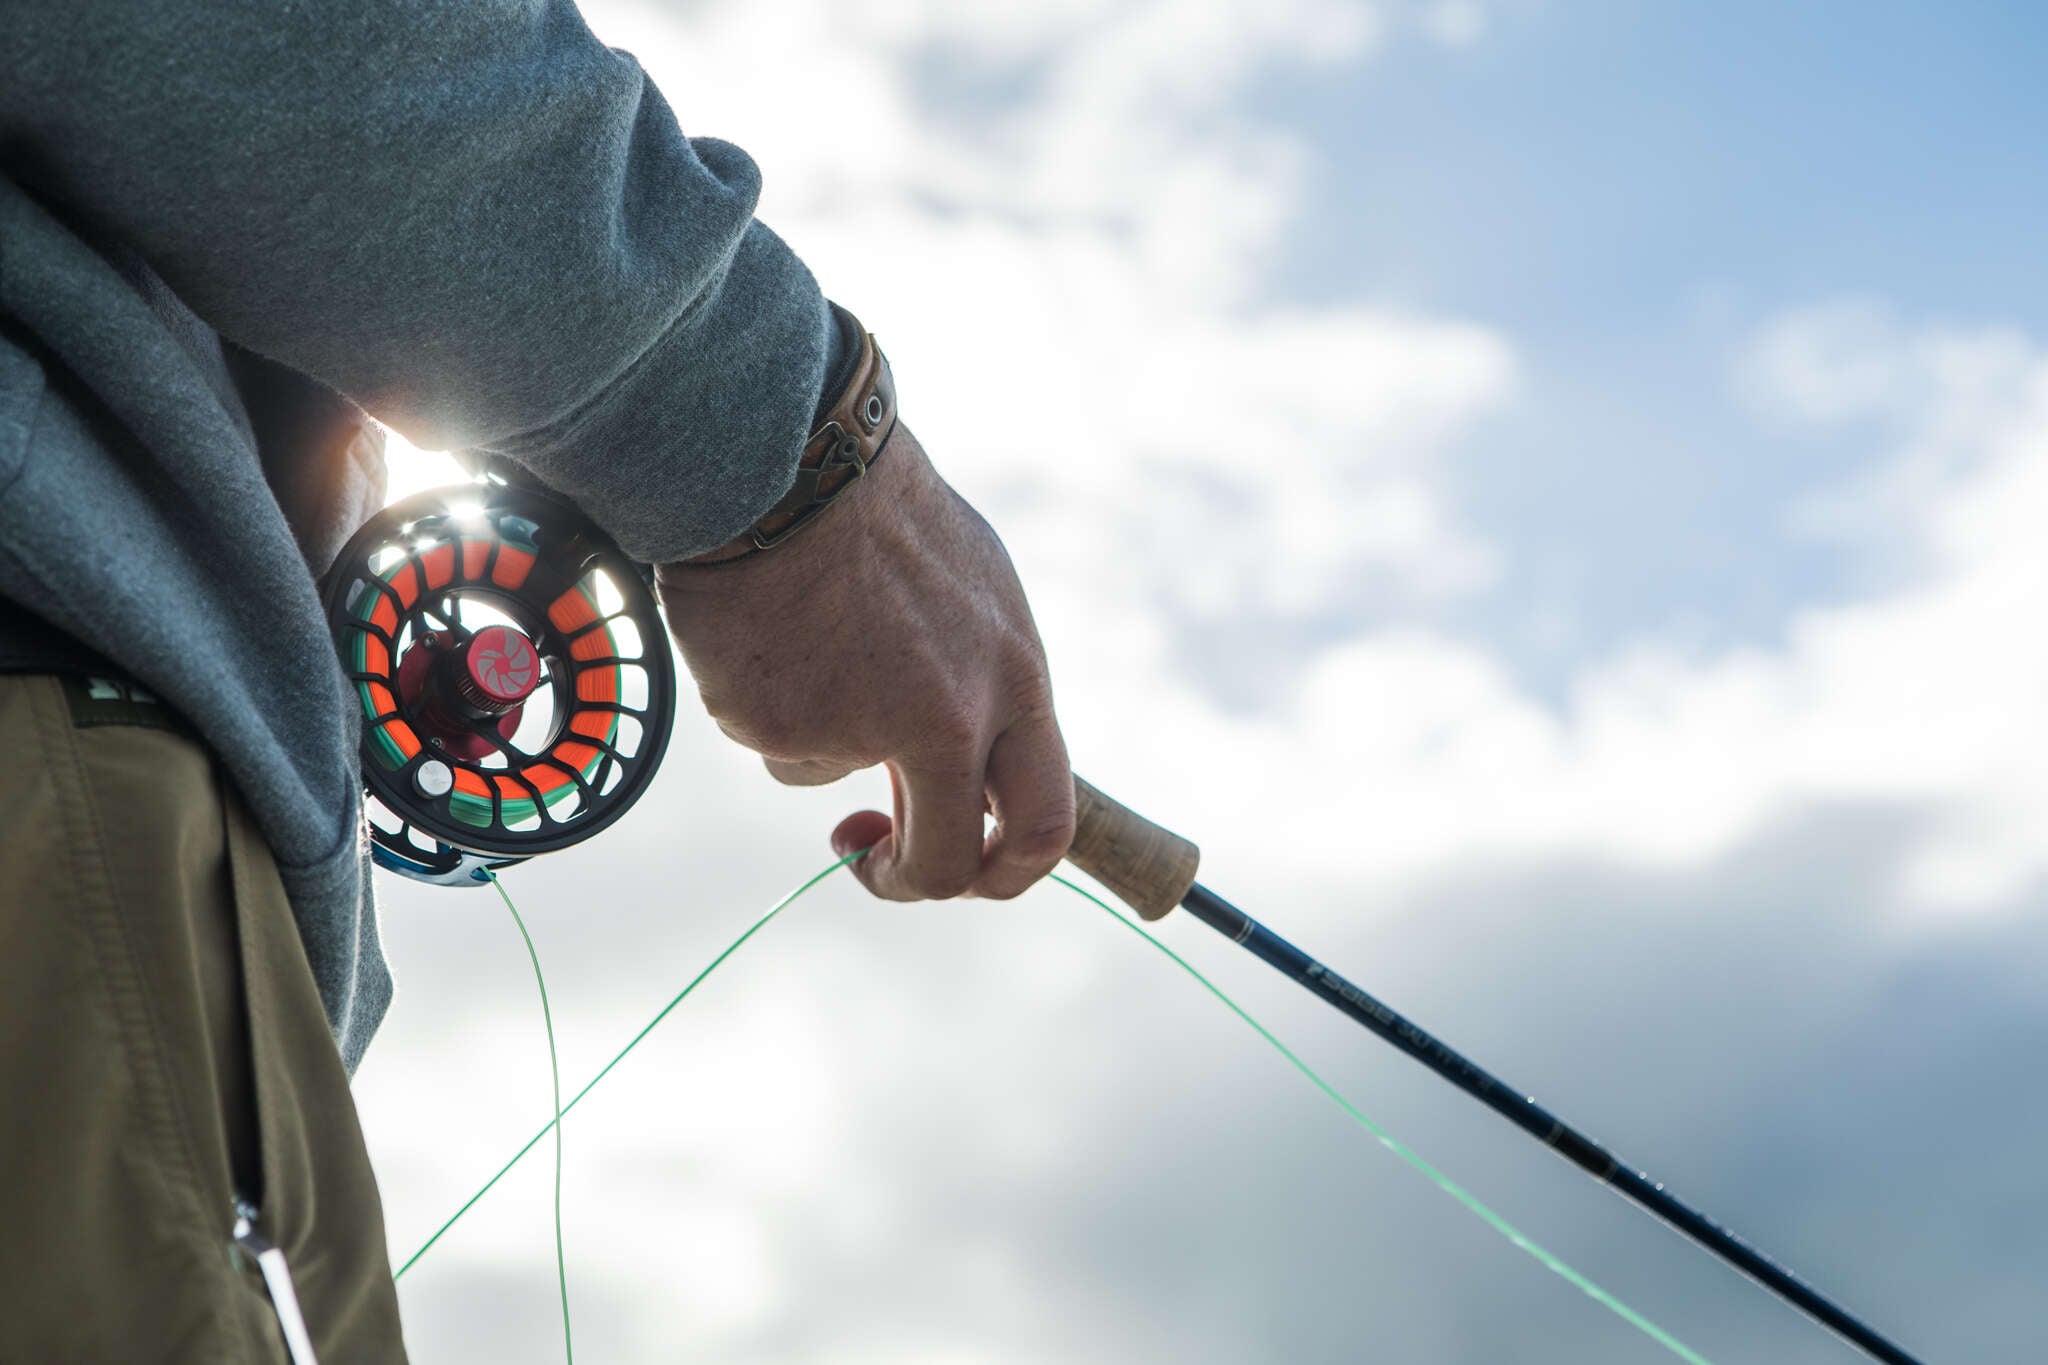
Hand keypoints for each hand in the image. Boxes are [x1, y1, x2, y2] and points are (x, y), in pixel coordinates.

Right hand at [654, 424, 1074, 900]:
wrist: (791, 461)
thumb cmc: (886, 520)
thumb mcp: (973, 603)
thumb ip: (981, 695)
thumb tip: (966, 782)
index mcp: (1013, 683)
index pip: (1048, 821)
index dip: (1009, 870)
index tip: (967, 869)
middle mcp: (951, 718)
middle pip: (946, 861)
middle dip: (904, 880)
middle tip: (869, 859)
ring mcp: (861, 730)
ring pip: (833, 776)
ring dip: (814, 731)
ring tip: (806, 632)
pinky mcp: (779, 728)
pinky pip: (772, 741)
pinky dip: (766, 699)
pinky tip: (767, 628)